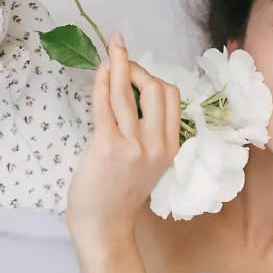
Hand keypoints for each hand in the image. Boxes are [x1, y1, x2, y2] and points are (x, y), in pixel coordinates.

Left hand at [67, 33, 181, 246]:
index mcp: (171, 147)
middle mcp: (156, 145)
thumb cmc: (120, 193)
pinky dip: (103, 84)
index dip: (154, 77)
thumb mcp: (149, 164)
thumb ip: (150, 134)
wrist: (104, 225)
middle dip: (137, 68)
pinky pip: (106, 107)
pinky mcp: (108, 147)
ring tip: (111, 48)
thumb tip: (136, 95)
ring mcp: (133, 146)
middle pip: (156, 90)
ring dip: (119, 65)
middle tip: (120, 59)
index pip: (172, 98)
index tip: (136, 71)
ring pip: (129, 94)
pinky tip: (100, 71)